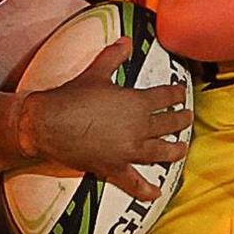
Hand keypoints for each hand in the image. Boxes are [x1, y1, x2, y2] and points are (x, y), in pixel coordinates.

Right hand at [17, 38, 192, 200]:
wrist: (47, 124)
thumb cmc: (72, 97)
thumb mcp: (96, 73)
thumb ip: (114, 56)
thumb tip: (125, 40)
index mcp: (138, 102)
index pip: (166, 96)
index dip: (177, 94)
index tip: (181, 93)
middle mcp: (139, 127)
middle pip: (169, 123)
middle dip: (180, 120)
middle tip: (186, 118)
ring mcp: (128, 150)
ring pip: (160, 152)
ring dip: (174, 150)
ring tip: (181, 149)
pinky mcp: (113, 168)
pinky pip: (133, 182)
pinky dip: (146, 189)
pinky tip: (157, 193)